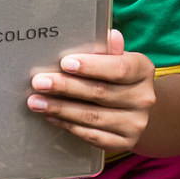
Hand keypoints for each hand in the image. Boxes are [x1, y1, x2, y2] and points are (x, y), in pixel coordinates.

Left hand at [27, 29, 155, 153]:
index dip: (91, 66)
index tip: (64, 63)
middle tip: (39, 82)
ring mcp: (136, 124)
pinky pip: (91, 135)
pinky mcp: (124, 143)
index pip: (119, 68)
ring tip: (36, 102)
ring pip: (92, 116)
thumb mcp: (116, 59)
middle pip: (100, 93)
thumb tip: (110, 35)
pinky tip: (51, 117)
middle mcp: (144, 98)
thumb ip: (109, 50)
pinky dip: (68, 125)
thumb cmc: (118, 78)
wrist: (135, 109)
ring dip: (60, 109)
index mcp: (143, 70)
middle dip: (65, 87)